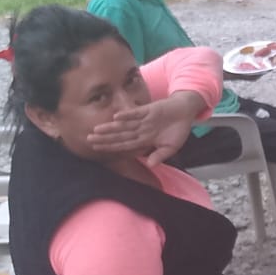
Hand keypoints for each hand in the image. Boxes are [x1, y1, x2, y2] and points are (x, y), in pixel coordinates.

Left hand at [88, 92, 204, 166]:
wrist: (186, 111)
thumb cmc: (178, 130)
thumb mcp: (171, 147)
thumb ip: (160, 155)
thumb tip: (150, 165)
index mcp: (145, 139)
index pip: (124, 144)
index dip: (111, 147)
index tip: (97, 149)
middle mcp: (141, 129)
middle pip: (120, 135)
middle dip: (105, 138)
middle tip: (88, 139)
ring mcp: (144, 119)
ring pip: (125, 125)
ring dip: (111, 127)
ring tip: (97, 130)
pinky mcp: (150, 109)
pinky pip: (136, 113)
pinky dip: (127, 115)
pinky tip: (116, 117)